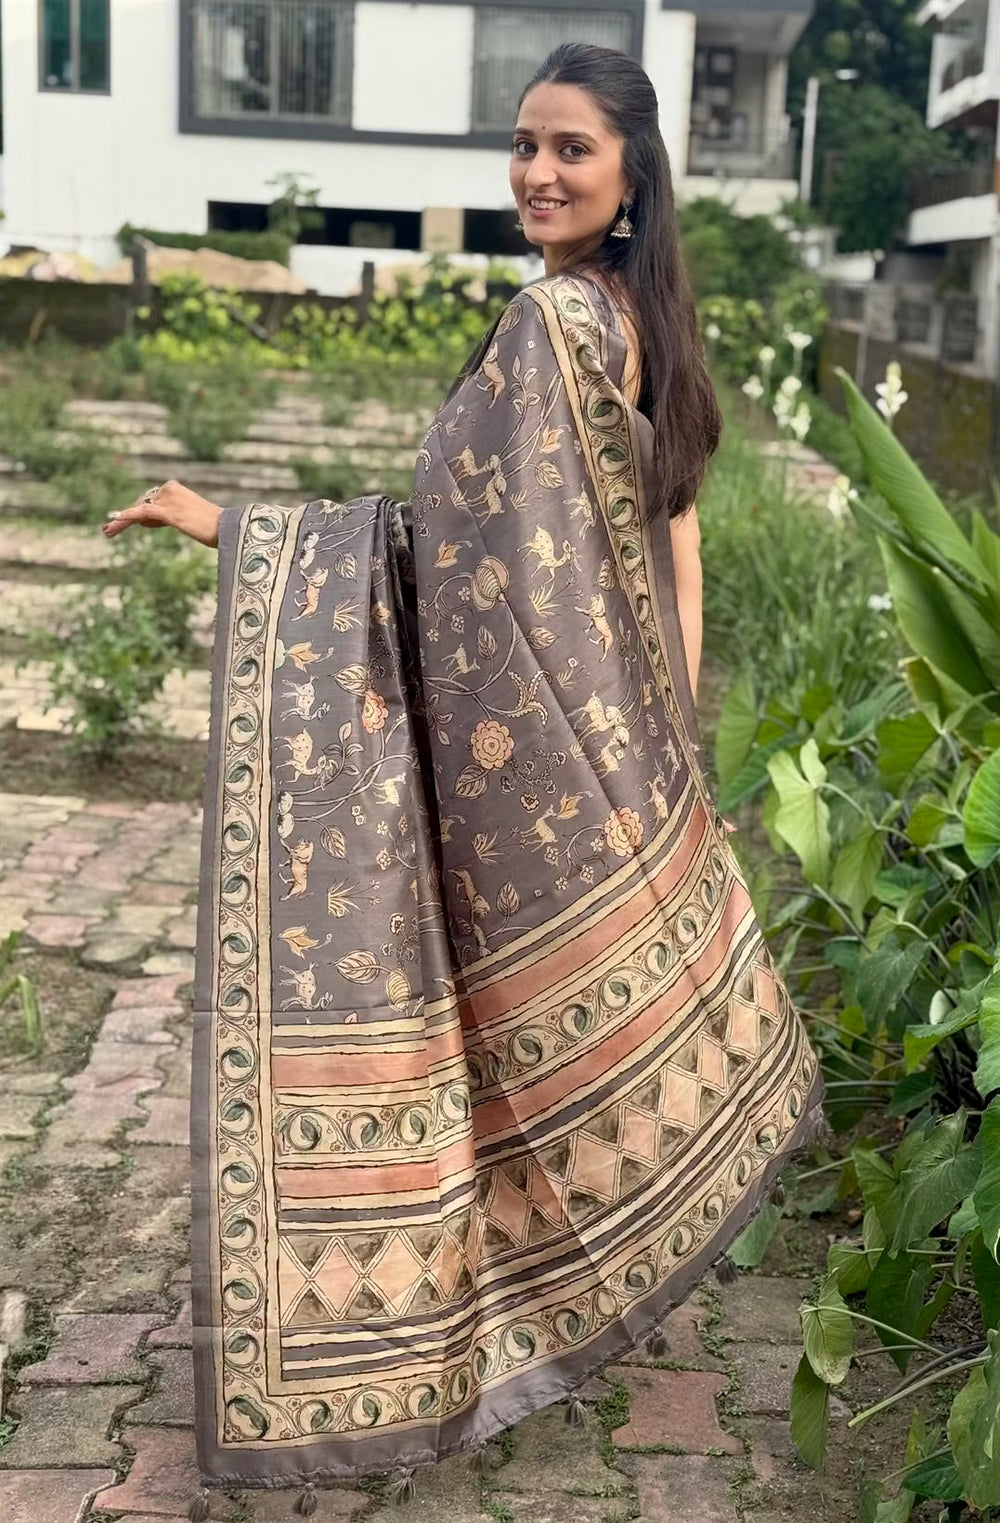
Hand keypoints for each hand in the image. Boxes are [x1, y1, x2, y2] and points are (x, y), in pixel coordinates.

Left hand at [102, 480, 221, 548]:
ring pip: (138, 511)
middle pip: (140, 505)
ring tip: (107, 531)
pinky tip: (113, 521)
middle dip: (124, 518)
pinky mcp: (169, 512)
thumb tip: (147, 521)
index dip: (137, 515)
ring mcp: (168, 500)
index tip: (119, 524)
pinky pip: (143, 514)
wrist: (227, 529)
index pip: (148, 501)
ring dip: (121, 522)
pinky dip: (127, 517)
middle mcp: (169, 490)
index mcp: (174, 488)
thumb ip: (168, 515)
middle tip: (107, 529)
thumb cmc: (212, 527)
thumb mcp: (187, 518)